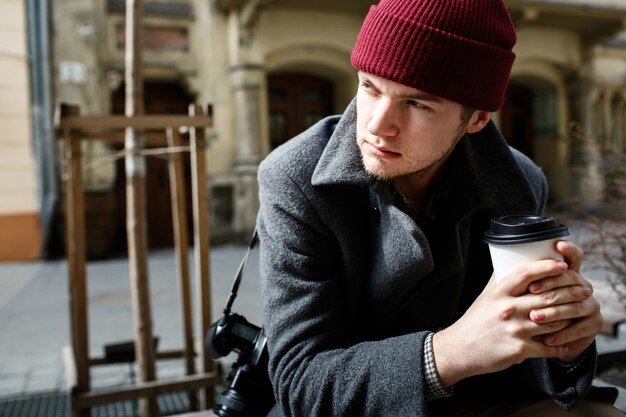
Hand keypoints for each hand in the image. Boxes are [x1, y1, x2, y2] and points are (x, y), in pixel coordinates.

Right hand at [433, 259, 572, 386]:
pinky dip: (559, 346)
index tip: (563, 265)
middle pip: (547, 297)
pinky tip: (564, 344)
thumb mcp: (485, 297)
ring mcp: (514, 330)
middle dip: (571, 293)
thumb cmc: (475, 321)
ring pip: (553, 322)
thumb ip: (501, 281)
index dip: (547, 267)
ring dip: (568, 319)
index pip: (526, 273)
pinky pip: (548, 347)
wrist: (461, 349)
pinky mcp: (519, 350)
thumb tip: (513, 262)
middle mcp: (507, 309)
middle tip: (584, 291)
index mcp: (499, 293)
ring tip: (576, 315)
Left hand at [526, 240, 602, 362]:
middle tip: (531, 290)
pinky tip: (548, 340)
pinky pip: (580, 329)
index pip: (574, 257)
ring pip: (575, 306)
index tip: (557, 245)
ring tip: (533, 317)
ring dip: (553, 312)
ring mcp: (591, 304)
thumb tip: (499, 259)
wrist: (550, 337)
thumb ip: (518, 277)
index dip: (569, 250)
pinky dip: (562, 335)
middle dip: (550, 285)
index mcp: (568, 273)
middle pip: (571, 280)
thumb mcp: (524, 292)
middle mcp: (583, 285)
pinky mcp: (593, 324)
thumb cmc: (531, 308)